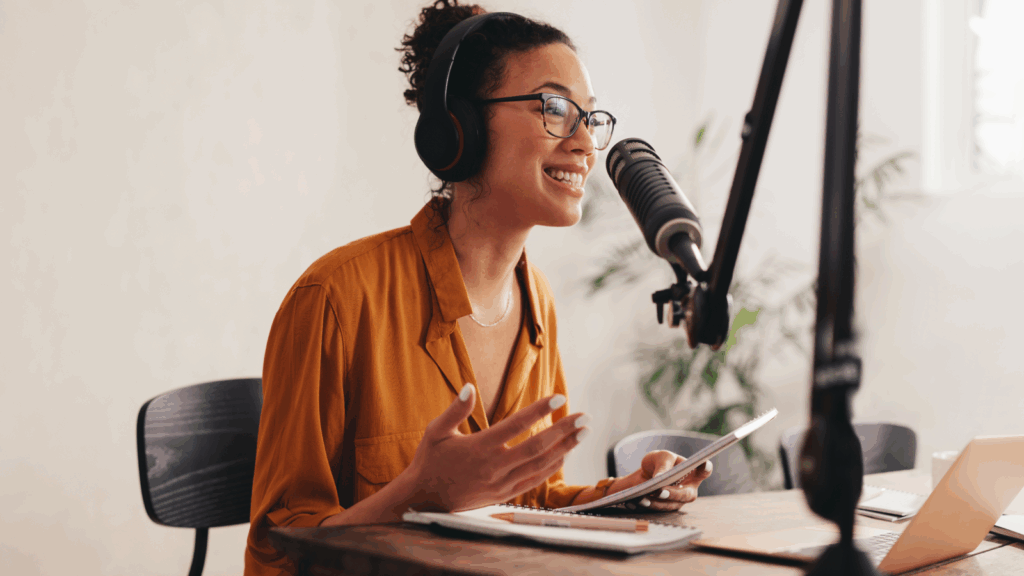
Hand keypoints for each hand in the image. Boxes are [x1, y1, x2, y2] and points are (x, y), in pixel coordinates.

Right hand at [402, 384, 588, 511]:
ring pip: (540, 465)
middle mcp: (494, 467)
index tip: (558, 398)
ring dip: (565, 448)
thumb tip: (469, 386)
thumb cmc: (430, 461)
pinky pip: (534, 480)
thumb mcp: (435, 432)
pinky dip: (552, 467)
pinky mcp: (503, 495)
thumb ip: (455, 410)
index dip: (539, 411)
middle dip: (564, 431)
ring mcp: (501, 483)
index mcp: (479, 447)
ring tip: (582, 433)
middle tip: (585, 417)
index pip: (516, 425)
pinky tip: (564, 455)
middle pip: (537, 447)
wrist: (424, 500)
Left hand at [609, 450, 712, 511]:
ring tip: (642, 496)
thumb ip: (663, 465)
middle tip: (660, 490)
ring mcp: (679, 501)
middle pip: (687, 495)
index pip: (704, 471)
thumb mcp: (660, 457)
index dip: (705, 469)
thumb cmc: (658, 463)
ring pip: (671, 504)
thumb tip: (660, 478)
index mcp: (692, 472)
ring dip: (657, 501)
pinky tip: (637, 500)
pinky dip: (648, 505)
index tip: (703, 464)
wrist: (645, 475)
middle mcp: (689, 488)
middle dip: (673, 493)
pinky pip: (659, 509)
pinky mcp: (667, 508)